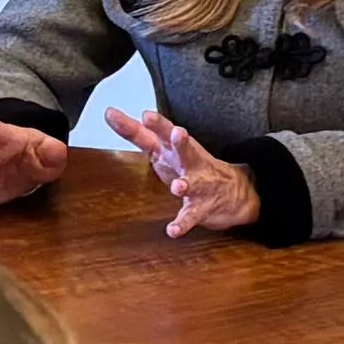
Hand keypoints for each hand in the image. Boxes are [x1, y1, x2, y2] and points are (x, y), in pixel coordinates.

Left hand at [106, 105, 263, 237]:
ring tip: (178, 187)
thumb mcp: (165, 148)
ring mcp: (198, 185)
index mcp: (176, 148)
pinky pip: (191, 216)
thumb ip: (137, 132)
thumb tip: (109, 113)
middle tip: (178, 133)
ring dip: (185, 185)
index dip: (156, 124)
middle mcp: (189, 163)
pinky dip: (182, 224)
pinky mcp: (202, 207)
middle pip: (186, 150)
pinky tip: (172, 231)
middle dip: (182, 142)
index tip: (146, 115)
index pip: (164, 132)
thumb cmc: (191, 166)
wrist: (234, 192)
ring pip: (193, 183)